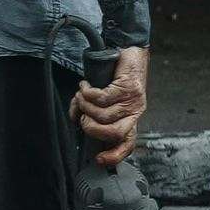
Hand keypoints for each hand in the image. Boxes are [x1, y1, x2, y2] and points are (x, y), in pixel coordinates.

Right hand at [73, 45, 148, 165]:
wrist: (128, 50)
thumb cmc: (114, 75)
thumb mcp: (104, 98)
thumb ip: (91, 111)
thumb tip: (75, 117)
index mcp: (130, 119)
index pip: (127, 144)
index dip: (114, 155)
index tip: (99, 159)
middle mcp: (134, 112)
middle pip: (114, 134)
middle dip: (92, 129)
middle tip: (83, 117)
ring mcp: (132, 100)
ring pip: (104, 115)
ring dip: (85, 106)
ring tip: (81, 96)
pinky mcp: (128, 87)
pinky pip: (101, 97)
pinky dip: (88, 93)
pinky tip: (86, 86)